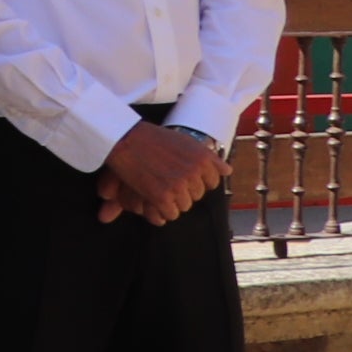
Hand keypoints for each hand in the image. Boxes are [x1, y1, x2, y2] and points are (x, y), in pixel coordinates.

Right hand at [95, 121, 220, 225]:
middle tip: (165, 179)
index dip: (196, 180)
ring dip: (171, 201)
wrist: (124, 138)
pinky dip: (161, 210)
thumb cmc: (151, 138)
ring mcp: (179, 186)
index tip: (181, 175)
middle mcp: (194, 172)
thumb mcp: (185, 142)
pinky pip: (170, 214)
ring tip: (157, 188)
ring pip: (184, 206)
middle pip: (197, 195)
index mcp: (203, 158)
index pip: (212, 182)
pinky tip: (152, 199)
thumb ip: (208, 157)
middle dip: (183, 191)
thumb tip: (227, 171)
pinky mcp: (162, 197)